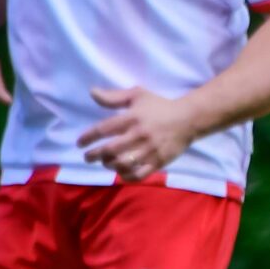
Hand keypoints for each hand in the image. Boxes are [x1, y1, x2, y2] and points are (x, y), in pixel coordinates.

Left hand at [79, 86, 196, 180]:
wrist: (189, 119)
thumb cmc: (160, 106)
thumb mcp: (137, 95)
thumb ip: (113, 97)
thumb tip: (92, 92)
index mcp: (132, 117)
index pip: (103, 129)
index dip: (88, 138)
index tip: (80, 143)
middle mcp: (139, 135)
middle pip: (110, 150)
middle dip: (94, 155)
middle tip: (88, 157)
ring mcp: (150, 150)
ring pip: (122, 164)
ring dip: (109, 165)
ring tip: (106, 162)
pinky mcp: (159, 161)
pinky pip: (139, 174)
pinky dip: (126, 176)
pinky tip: (121, 172)